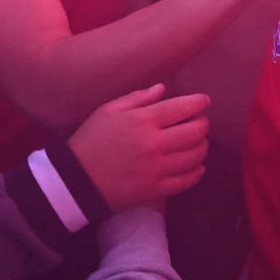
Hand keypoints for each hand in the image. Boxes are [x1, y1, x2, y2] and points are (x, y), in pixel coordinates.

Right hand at [69, 84, 210, 211]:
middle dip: (203, 123)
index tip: (204, 101)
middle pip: (195, 131)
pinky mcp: (155, 190)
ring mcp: (156, 169)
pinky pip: (187, 180)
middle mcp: (154, 144)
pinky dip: (197, 171)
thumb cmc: (91, 140)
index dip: (199, 103)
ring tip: (198, 142)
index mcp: (143, 121)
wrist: (75, 180)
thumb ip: (138, 97)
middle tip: (201, 121)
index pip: (183, 107)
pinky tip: (196, 165)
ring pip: (195, 156)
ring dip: (202, 146)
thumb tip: (163, 88)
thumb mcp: (108, 111)